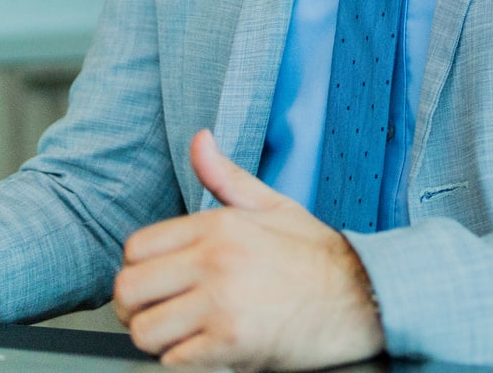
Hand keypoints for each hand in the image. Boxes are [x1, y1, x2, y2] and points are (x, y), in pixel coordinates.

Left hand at [113, 130, 385, 369]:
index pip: (136, 248)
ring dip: (161, 339)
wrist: (364, 295)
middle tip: (163, 313)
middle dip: (138, 308)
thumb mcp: (274, 206)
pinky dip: (187, 360)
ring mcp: (221, 302)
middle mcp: (215, 260)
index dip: (141, 269)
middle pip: (129, 290)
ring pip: (145, 331)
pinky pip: (173, 360)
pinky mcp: (230, 342)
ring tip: (187, 333)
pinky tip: (211, 348)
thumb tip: (200, 141)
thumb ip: (227, 177)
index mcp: (219, 225)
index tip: (160, 282)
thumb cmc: (317, 256)